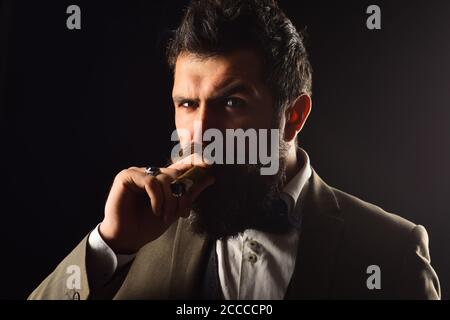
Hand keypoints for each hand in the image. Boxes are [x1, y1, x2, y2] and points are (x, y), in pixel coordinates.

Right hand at [99, 155, 213, 253]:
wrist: (128, 239)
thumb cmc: (147, 225)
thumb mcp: (175, 210)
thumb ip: (189, 193)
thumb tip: (209, 177)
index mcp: (161, 179)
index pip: (180, 167)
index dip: (194, 164)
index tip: (208, 164)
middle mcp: (150, 173)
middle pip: (175, 174)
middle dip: (181, 195)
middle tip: (180, 212)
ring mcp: (138, 173)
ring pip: (164, 178)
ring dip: (169, 200)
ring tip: (165, 215)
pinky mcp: (126, 176)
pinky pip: (151, 181)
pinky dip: (157, 198)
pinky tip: (155, 210)